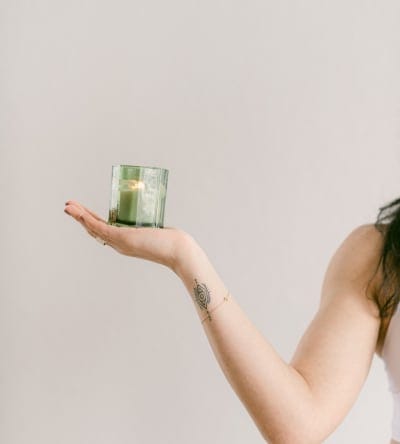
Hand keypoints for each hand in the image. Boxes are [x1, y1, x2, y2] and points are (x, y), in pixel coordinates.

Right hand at [64, 200, 191, 270]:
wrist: (179, 252)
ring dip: (79, 216)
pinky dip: (85, 219)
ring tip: (67, 206)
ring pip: (93, 228)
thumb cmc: (172, 243)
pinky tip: (77, 212)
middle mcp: (119, 244)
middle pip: (95, 230)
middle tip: (69, 206)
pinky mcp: (122, 238)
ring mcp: (119, 242)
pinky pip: (99, 227)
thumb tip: (158, 215)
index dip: (92, 221)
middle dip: (81, 218)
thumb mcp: (158, 231)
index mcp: (125, 243)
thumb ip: (154, 225)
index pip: (104, 231)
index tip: (84, 211)